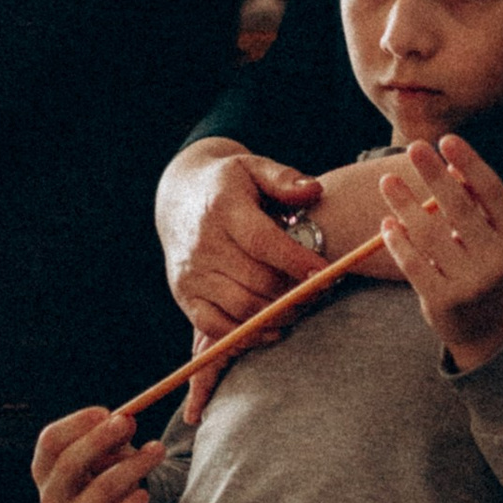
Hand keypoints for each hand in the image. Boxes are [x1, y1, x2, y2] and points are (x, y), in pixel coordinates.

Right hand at [32, 404, 162, 502]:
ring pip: (100, 489)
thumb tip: (127, 420)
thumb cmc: (104, 474)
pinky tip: (144, 495)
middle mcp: (50, 495)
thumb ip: (114, 435)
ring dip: (133, 465)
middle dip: (101, 439)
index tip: (106, 412)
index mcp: (45, 467)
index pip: (50, 441)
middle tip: (129, 422)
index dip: (77, 424)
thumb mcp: (106, 451)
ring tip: (157, 450)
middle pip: (69, 463)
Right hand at [156, 143, 327, 341]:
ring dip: (278, 314)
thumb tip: (315, 190)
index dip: (295, 260)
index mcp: (222, 208)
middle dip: (295, 292)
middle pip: (256, 280)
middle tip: (321, 292)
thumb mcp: (254, 167)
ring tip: (302, 306)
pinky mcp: (183, 294)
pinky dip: (247, 335)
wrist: (179, 196)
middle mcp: (202, 243)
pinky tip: (273, 327)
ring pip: (242, 307)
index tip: (324, 272)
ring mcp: (191, 272)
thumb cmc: (228, 184)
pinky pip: (215, 327)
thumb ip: (284, 179)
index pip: (262, 241)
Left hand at [378, 136, 502, 371]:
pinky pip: (414, 263)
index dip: (470, 164)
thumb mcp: (497, 240)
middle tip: (414, 148)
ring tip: (388, 182)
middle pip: (460, 207)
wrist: (487, 330)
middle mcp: (498, 260)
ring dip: (405, 203)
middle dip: (434, 174)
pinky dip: (398, 241)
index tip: (447, 140)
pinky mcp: (444, 301)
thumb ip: (479, 207)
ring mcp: (472, 282)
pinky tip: (387, 224)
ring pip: (430, 233)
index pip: (492, 192)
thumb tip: (451, 164)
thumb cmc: (487, 269)